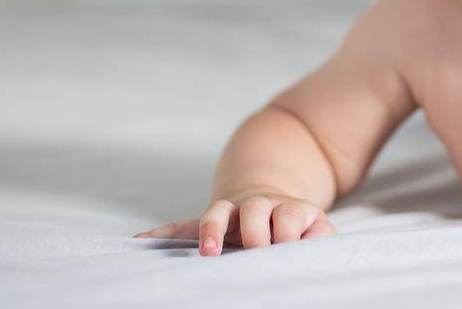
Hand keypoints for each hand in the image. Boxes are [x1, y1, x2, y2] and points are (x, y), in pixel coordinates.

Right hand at [133, 193, 336, 255]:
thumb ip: (320, 240)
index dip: (289, 231)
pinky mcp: (210, 224)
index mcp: (289, 211)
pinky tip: (141, 241)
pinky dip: (163, 233)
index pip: (290, 217)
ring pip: (218, 212)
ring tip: (207, 253)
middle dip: (255, 231)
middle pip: (255, 210)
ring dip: (211, 230)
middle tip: (256, 253)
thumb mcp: (319, 233)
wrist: (277, 207)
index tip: (286, 247)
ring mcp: (232, 214)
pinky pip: (182, 226)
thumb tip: (318, 248)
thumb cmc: (300, 231)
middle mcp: (259, 208)